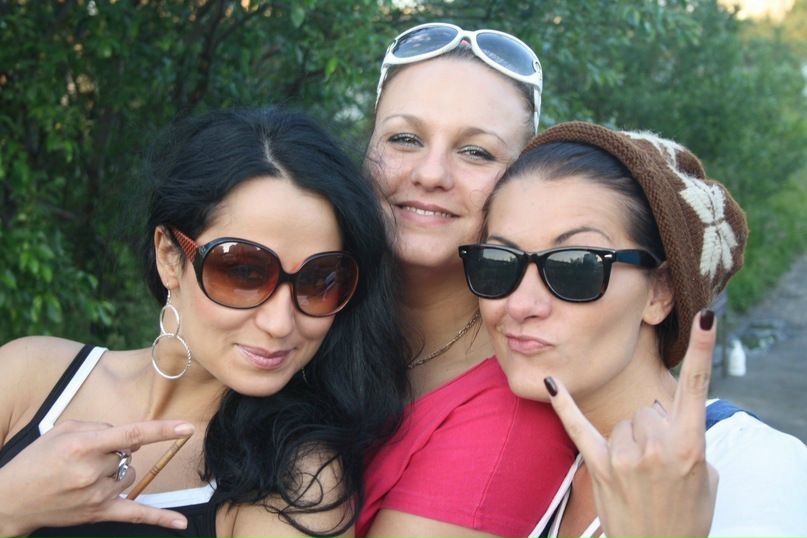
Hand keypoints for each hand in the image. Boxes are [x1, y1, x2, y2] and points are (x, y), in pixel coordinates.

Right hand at [0, 419, 193, 536]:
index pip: (132, 435)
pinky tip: (180, 523)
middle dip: (112, 451)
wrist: (11, 500)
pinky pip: (136, 515)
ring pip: (129, 474)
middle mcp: (93, 471)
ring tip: (85, 476)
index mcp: (84, 446)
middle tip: (83, 458)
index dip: (163, 430)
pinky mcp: (99, 513)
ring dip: (116, 472)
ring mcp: (98, 494)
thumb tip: (131, 438)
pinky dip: (160, 519)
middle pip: (127, 454)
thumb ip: (100, 427)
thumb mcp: (62, 430)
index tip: (187, 427)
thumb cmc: (36, 461)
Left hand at [545, 311, 718, 537]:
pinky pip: (577, 426)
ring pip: (624, 420)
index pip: (697, 387)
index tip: (706, 316)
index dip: (704, 350)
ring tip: (640, 472)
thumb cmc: (687, 516)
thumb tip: (665, 421)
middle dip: (655, 428)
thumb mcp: (704, 477)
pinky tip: (550, 382)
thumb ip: (687, 440)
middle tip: (660, 463)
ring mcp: (624, 456)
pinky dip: (563, 404)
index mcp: (689, 445)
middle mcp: (655, 446)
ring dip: (631, 438)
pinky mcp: (598, 465)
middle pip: (649, 409)